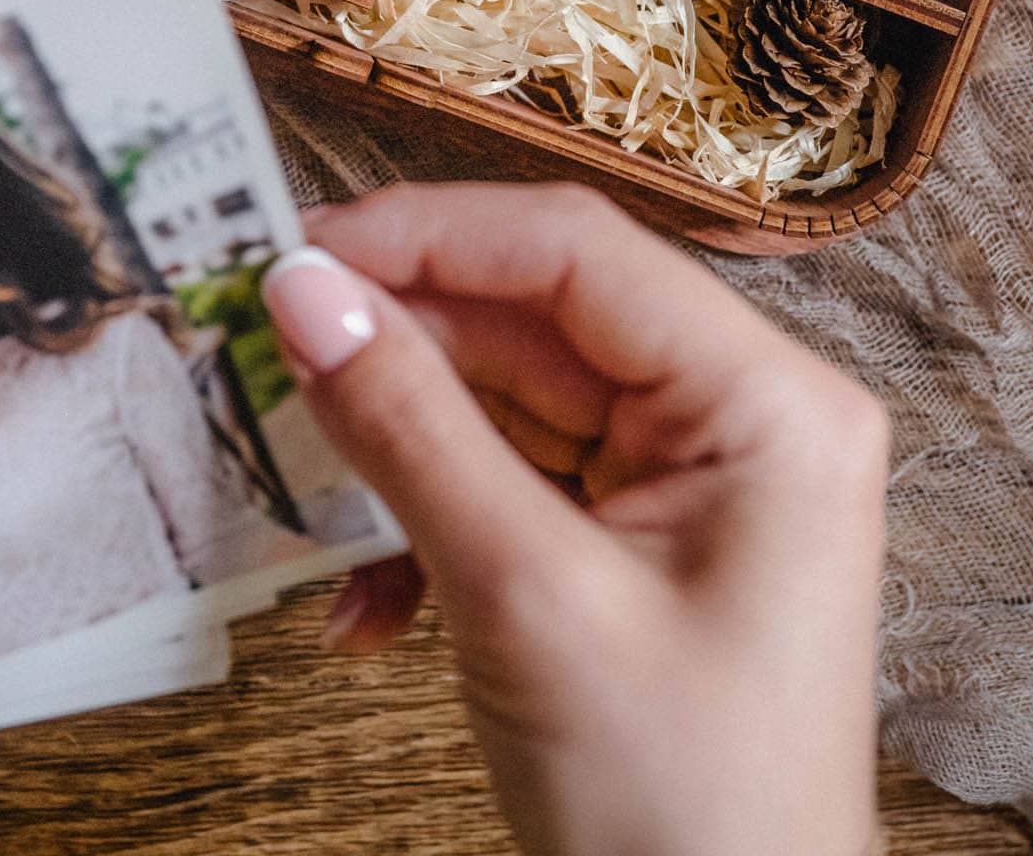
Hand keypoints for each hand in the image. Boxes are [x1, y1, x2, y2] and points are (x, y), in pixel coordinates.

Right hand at [262, 185, 886, 855]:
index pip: (576, 252)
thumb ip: (408, 428)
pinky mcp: (635, 532)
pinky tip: (370, 607)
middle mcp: (738, 414)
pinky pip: (510, 474)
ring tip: (305, 476)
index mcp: (766, 403)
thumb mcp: (525, 599)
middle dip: (399, 341)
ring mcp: (687, 476)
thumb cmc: (680, 809)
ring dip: (399, 443)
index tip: (297, 249)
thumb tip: (303, 293)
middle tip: (266, 341)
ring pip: (507, 395)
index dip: (428, 233)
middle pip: (534, 317)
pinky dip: (427, 520)